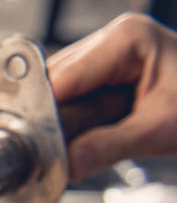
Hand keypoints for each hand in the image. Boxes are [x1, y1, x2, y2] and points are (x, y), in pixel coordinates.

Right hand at [47, 13, 176, 180]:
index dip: (46, 115)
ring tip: (77, 146)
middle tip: (59, 154)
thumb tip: (67, 163)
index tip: (40, 148)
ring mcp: (106, 58)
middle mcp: (111, 41)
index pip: (62, 77)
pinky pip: (71, 101)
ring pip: (57, 95)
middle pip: (53, 84)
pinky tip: (83, 138)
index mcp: (126, 39)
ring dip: (62, 125)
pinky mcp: (104, 77)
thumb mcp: (162, 130)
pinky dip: (73, 125)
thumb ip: (110, 146)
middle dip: (54, 121)